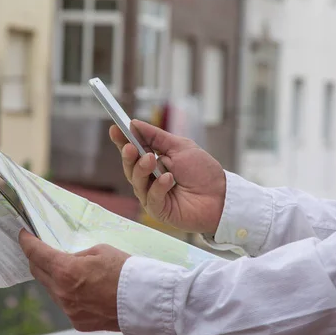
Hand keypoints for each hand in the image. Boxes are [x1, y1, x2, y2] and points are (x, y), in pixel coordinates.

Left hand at [18, 229, 129, 331]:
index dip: (27, 242)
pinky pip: (66, 304)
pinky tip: (83, 288)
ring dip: (54, 278)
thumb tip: (68, 260)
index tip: (24, 236)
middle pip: (38, 273)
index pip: (36, 254)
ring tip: (69, 270)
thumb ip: (77, 255)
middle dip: (37, 259)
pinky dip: (69, 294)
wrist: (145, 299)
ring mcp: (69, 310)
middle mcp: (62, 293)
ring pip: (52, 290)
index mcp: (66, 270)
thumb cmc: (126, 271)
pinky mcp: (78, 322)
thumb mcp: (99, 251)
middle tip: (41, 250)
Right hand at [109, 120, 225, 233]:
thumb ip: (156, 136)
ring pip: (137, 182)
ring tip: (152, 159)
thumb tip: (134, 124)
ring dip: (142, 169)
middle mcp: (149, 179)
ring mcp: (152, 195)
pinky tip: (169, 179)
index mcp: (153, 162)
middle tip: (130, 147)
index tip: (114, 129)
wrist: (221, 195)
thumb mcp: (179, 146)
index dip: (122, 141)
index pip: (133, 151)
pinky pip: (151, 197)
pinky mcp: (159, 210)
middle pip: (130, 167)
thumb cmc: (202, 171)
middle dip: (128, 156)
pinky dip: (159, 186)